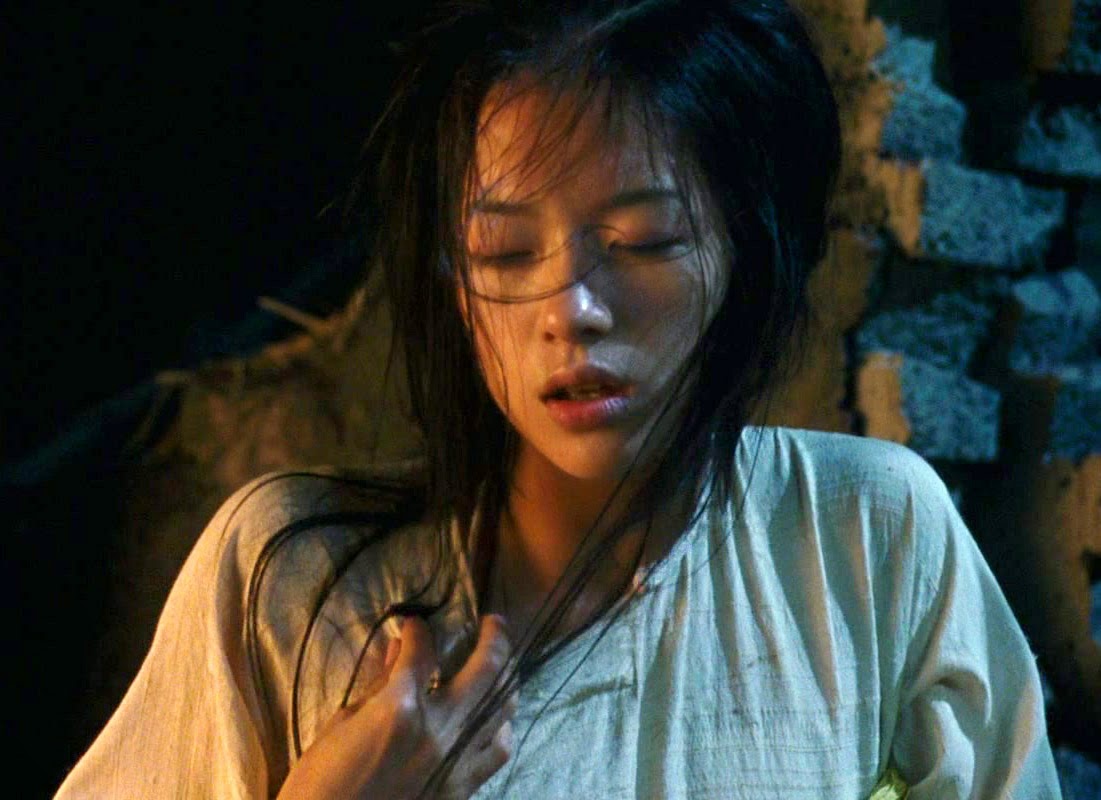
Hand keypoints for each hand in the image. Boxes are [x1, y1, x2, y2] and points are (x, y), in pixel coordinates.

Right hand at [276, 614, 516, 799]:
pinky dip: (501, 727)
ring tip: (501, 664)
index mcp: (399, 709)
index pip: (421, 651)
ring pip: (502, 708)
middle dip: (493, 637)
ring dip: (506, 678)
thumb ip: (377, 687)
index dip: (418, 631)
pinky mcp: (462, 788)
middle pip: (485, 669)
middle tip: (494, 621)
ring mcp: (456, 761)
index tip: (415, 623)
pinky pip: (497, 751)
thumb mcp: (339, 726)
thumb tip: (397, 652)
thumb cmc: (319, 785)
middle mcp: (439, 730)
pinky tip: (494, 718)